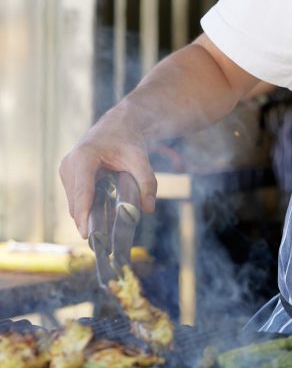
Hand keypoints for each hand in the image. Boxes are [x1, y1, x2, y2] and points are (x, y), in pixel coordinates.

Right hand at [59, 122, 157, 238]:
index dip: (83, 214)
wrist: (118, 124)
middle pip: (77, 201)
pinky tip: (97, 218)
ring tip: (100, 234)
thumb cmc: (127, 139)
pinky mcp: (68, 176)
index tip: (86, 234)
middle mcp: (69, 165)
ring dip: (86, 215)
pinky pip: (76, 198)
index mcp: (83, 158)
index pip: (83, 192)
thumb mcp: (140, 158)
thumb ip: (146, 181)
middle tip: (100, 243)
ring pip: (74, 202)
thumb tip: (149, 208)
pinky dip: (85, 208)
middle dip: (87, 220)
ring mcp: (66, 171)